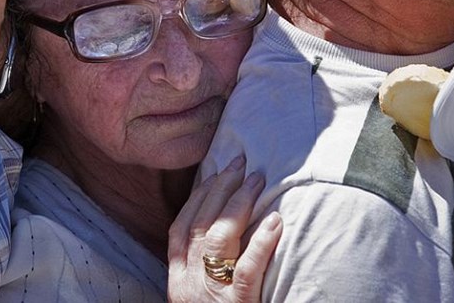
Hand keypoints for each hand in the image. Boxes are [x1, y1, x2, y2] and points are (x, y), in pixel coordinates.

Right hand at [168, 156, 282, 302]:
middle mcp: (190, 284)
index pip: (180, 229)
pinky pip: (248, 270)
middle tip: (239, 164)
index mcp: (179, 280)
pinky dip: (261, 242)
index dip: (196, 198)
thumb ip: (204, 269)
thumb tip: (221, 229)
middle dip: (219, 189)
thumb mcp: (199, 298)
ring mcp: (212, 294)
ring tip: (256, 182)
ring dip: (238, 204)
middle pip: (200, 225)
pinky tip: (275, 222)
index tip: (213, 174)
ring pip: (218, 239)